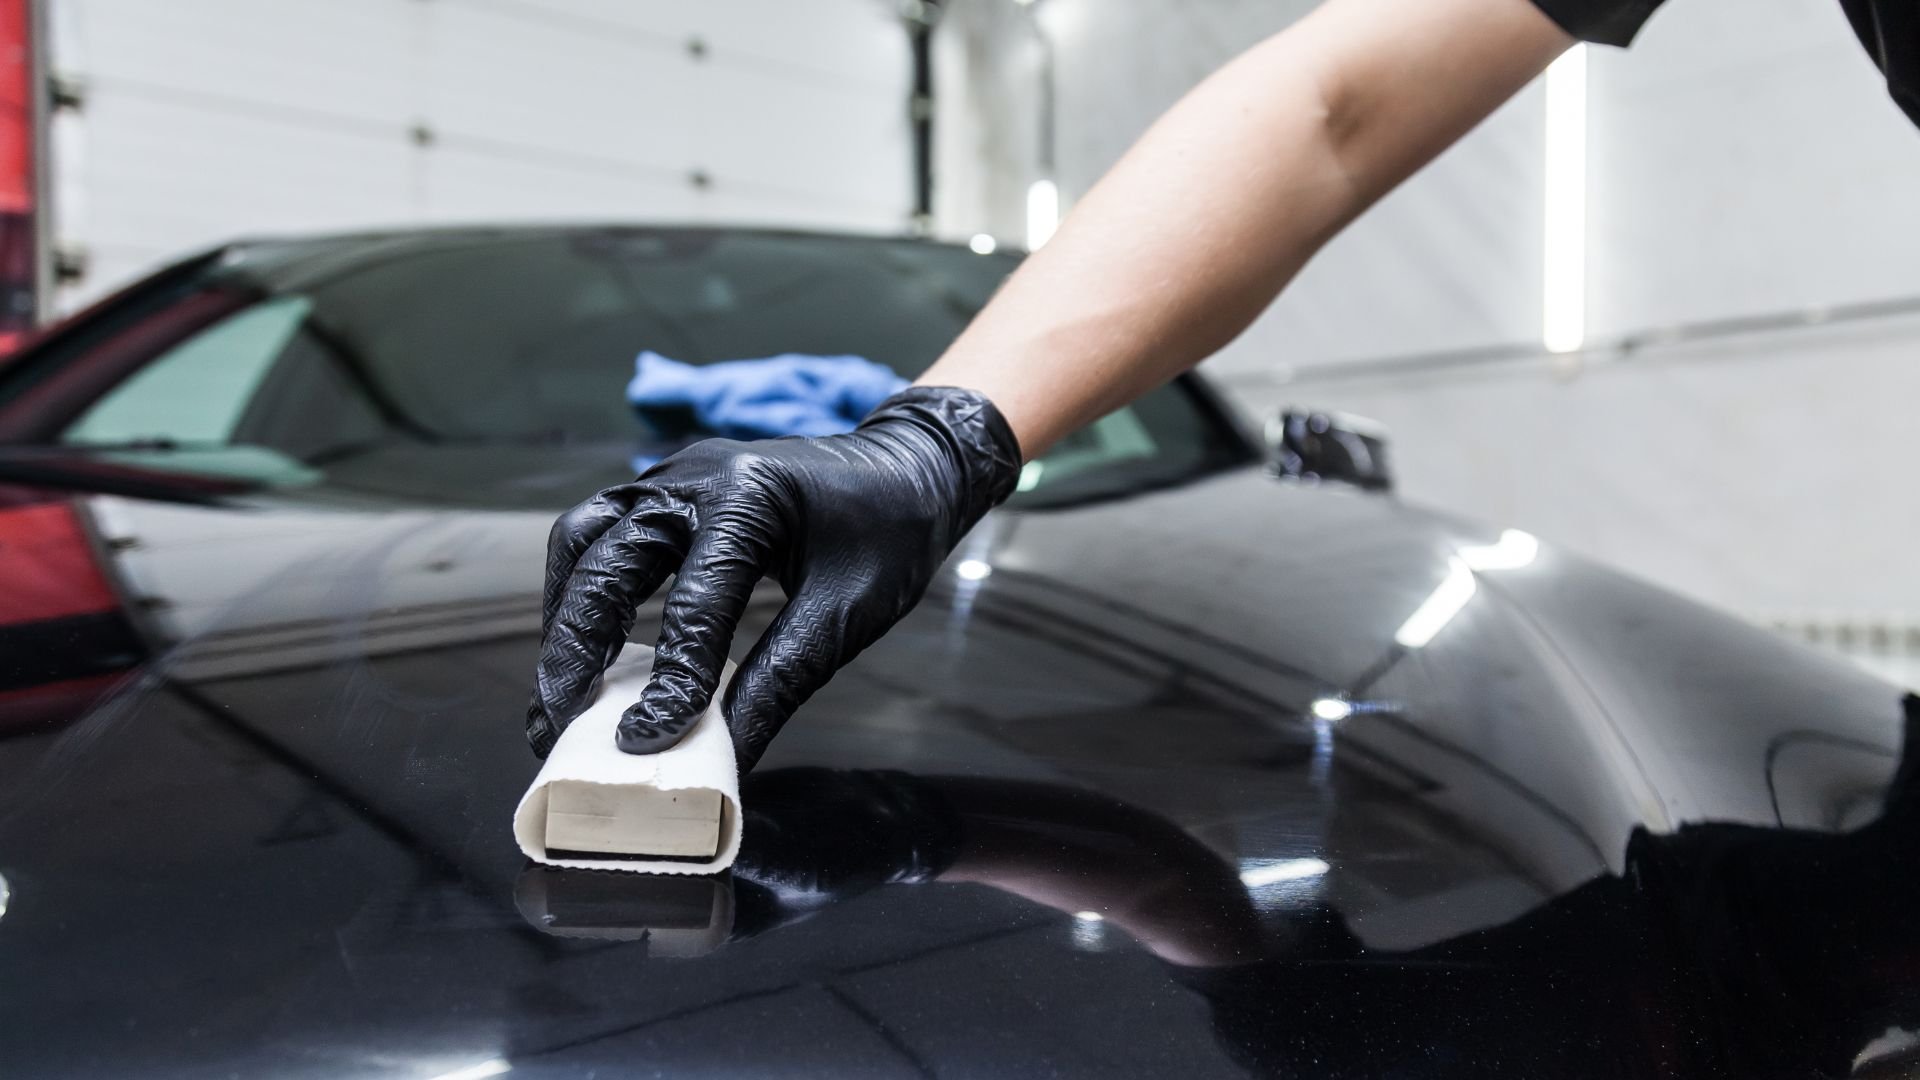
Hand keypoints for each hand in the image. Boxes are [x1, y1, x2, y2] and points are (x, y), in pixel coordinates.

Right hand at [526, 386, 1020, 768]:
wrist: (906, 467)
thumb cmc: (890, 534)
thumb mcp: (850, 614)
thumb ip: (782, 681)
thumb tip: (727, 759)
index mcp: (752, 496)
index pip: (696, 601)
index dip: (669, 680)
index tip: (642, 746)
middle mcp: (694, 476)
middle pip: (606, 561)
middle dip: (576, 647)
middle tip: (559, 723)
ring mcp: (672, 476)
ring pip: (584, 542)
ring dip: (564, 617)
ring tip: (559, 693)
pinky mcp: (663, 490)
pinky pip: (598, 535)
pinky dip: (579, 591)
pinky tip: (582, 646)